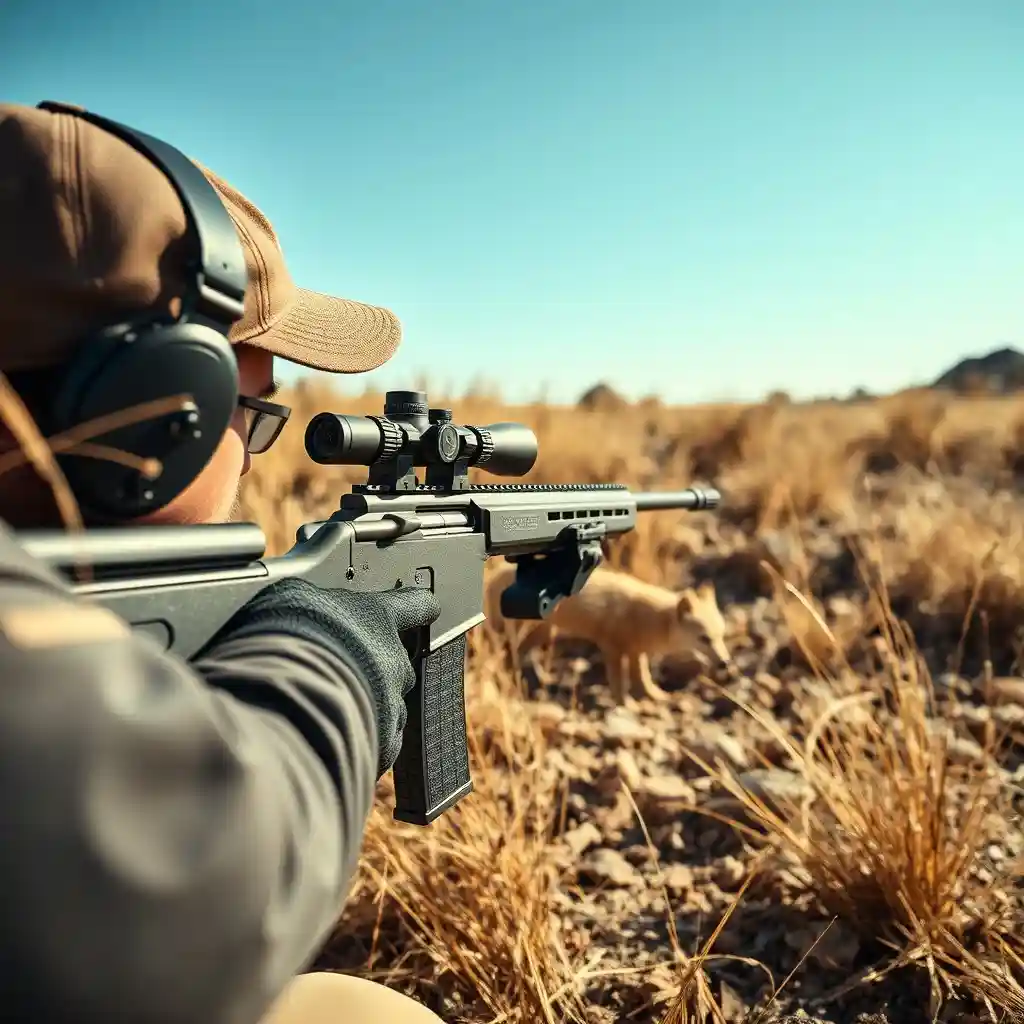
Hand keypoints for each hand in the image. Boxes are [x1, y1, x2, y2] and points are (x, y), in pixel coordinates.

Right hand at [209, 578, 440, 777]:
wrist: (282, 701)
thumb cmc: (283, 640)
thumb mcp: (290, 598)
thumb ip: (311, 602)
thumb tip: (305, 603)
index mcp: (376, 617)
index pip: (413, 604)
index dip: (420, 605)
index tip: (430, 604)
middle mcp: (392, 661)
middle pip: (396, 663)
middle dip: (372, 668)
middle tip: (336, 671)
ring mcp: (391, 705)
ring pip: (388, 705)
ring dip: (365, 706)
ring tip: (325, 710)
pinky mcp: (382, 746)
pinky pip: (378, 743)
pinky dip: (359, 742)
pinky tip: (329, 740)